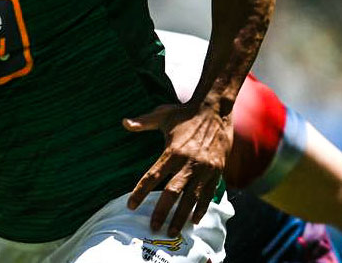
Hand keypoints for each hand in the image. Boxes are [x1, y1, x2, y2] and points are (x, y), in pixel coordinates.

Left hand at [122, 102, 230, 235]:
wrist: (215, 109)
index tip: (131, 205)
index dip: (140, 192)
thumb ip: (144, 122)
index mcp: (172, 151)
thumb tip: (124, 123)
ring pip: (191, 198)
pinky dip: (201, 208)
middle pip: (172, 193)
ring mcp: (204, 169)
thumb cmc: (185, 113)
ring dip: (181, 216)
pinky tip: (194, 220)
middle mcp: (188, 163)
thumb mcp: (163, 114)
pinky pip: (208, 194)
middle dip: (161, 212)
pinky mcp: (217, 171)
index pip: (153, 176)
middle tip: (153, 227)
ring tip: (172, 231)